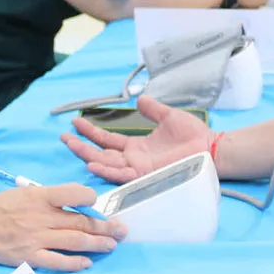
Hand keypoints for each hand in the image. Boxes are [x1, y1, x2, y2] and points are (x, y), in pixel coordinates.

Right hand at [0, 183, 126, 272]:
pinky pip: (56, 261)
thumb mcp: (22, 192)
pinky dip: (74, 263)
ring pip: (74, 240)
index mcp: (38, 196)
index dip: (91, 198)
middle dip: (104, 226)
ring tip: (112, 245)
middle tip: (121, 229)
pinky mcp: (28, 257)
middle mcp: (40, 217)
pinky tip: (87, 263)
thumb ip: (48, 197)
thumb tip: (76, 201)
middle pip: (80, 221)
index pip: (74, 193)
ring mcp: (35, 238)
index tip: (99, 204)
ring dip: (97, 243)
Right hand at [62, 95, 214, 183]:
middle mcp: (133, 159)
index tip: (75, 122)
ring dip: (88, 156)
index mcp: (136, 147)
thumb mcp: (169, 116)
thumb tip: (140, 99)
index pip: (107, 139)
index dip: (91, 131)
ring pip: (106, 164)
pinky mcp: (146, 175)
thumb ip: (153, 109)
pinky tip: (93, 163)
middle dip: (81, 146)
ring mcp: (138, 168)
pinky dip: (107, 170)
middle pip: (100, 153)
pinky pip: (122, 174)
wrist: (210, 148)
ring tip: (72, 146)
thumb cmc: (193, 136)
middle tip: (63, 137)